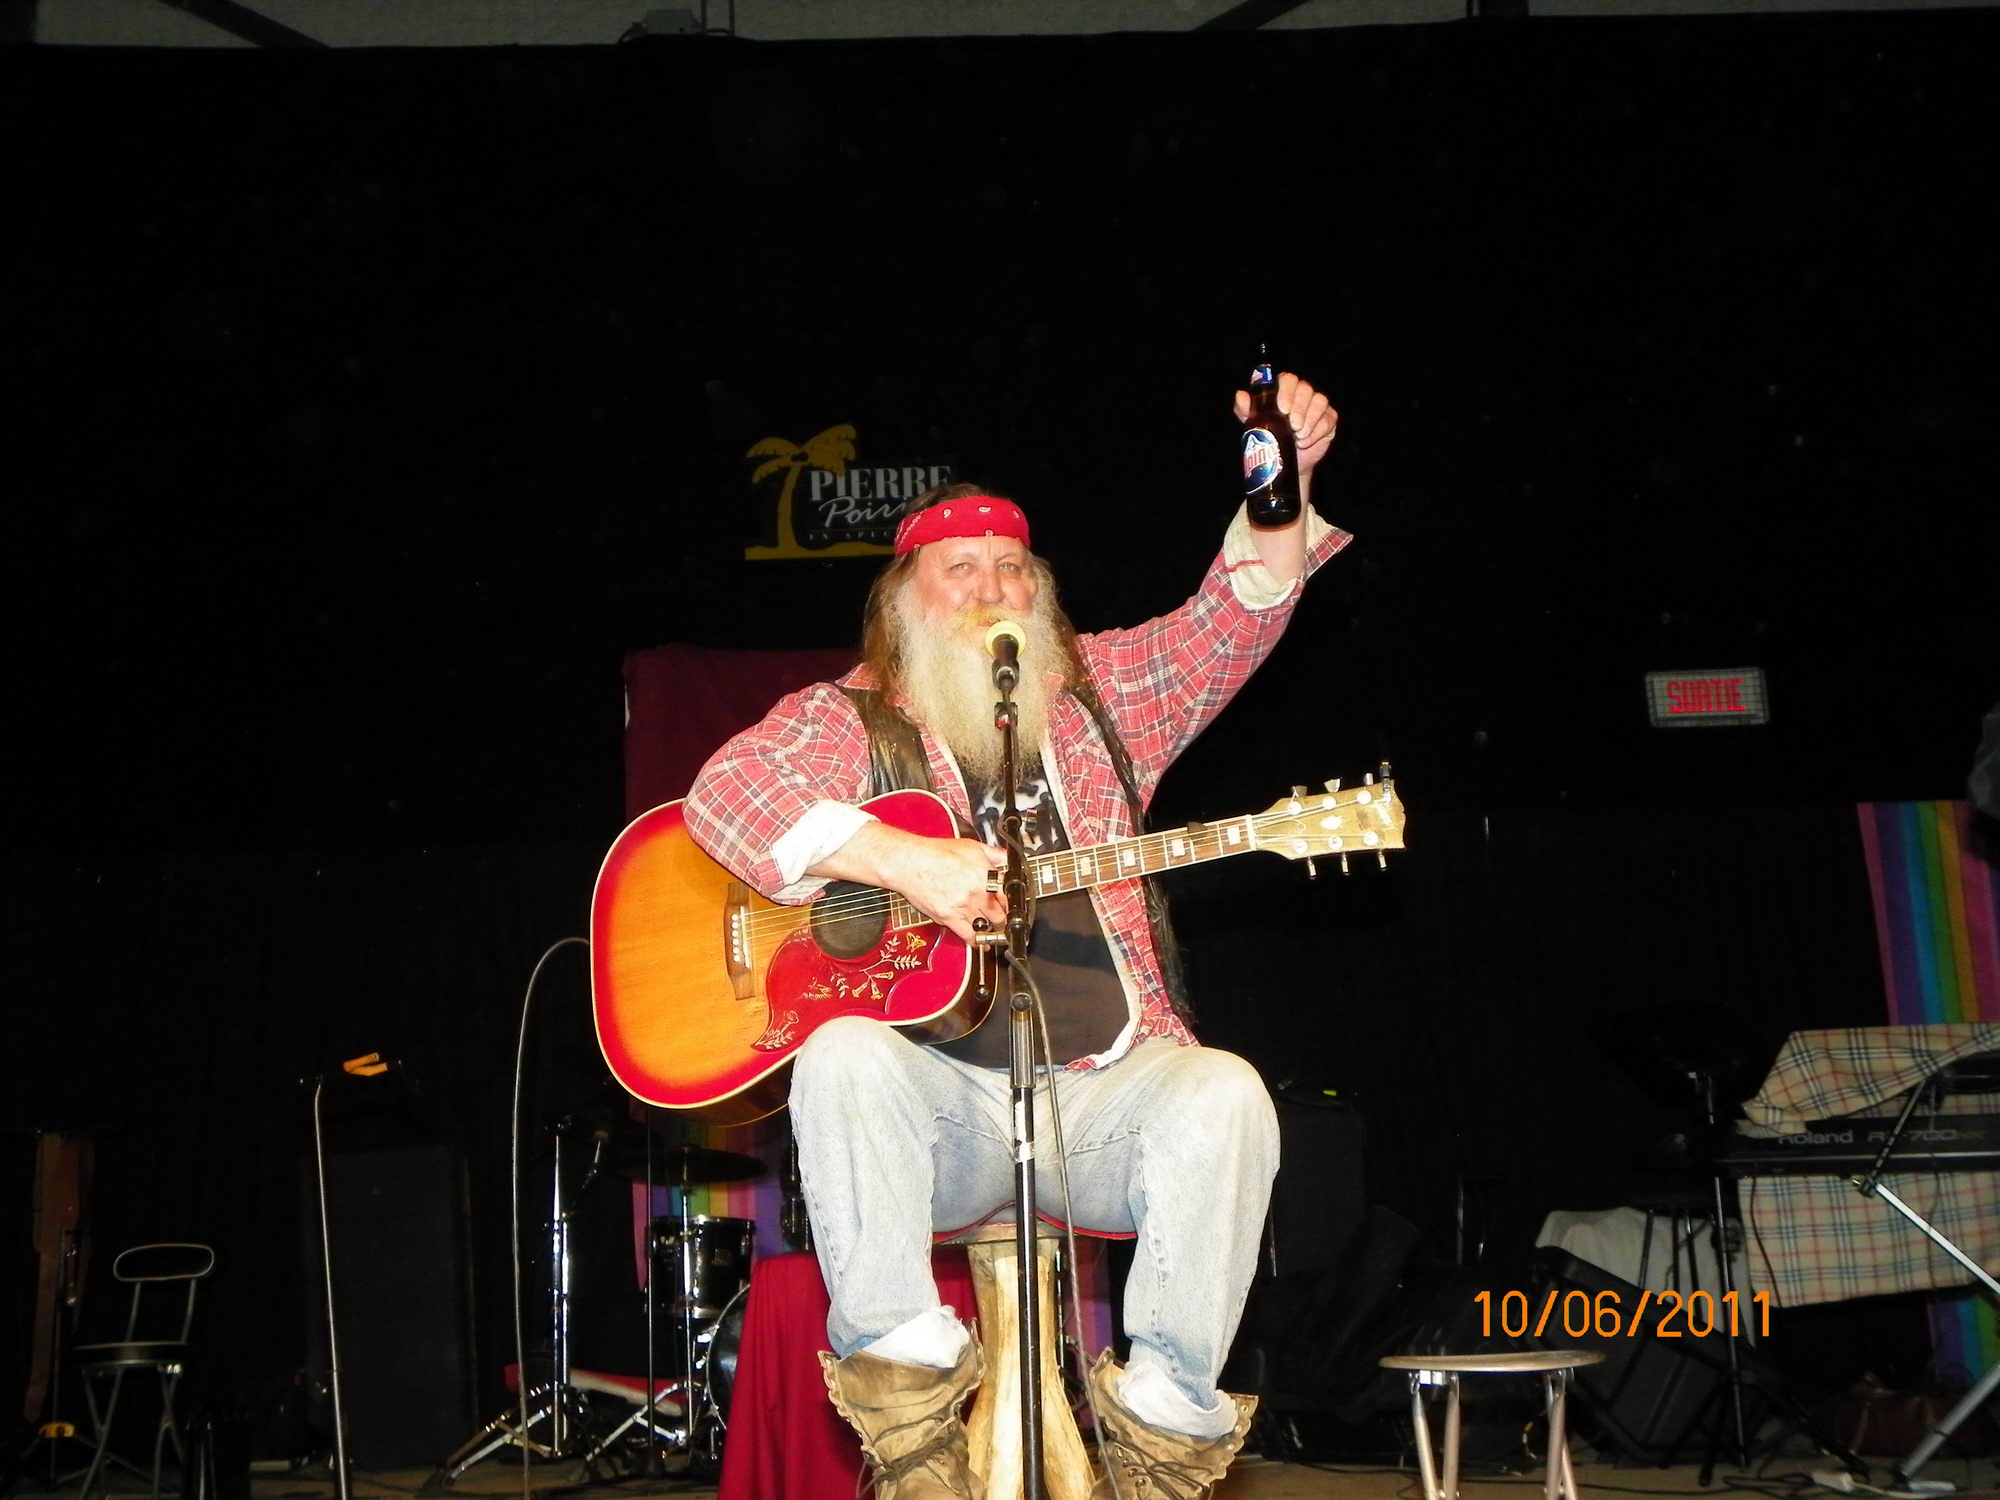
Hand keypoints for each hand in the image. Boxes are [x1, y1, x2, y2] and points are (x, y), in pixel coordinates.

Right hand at [810, 820, 1008, 944]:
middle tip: (1005, 918)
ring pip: (986, 926)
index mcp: (985, 875)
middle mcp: (977, 893)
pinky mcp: (949, 918)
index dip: (1014, 902)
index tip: (1014, 906)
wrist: (910, 863)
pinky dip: (977, 942)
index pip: (1009, 895)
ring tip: (996, 930)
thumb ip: (995, 854)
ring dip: (992, 929)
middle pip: (1000, 914)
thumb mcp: (972, 847)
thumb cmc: (937, 853)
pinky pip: (969, 936)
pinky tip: (982, 943)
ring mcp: (963, 907)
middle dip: (1004, 918)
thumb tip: (1011, 859)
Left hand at [1234, 371, 1338, 476]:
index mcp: (1284, 390)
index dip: (1287, 392)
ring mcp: (1317, 405)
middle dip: (1299, 407)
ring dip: (1310, 419)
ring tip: (1298, 435)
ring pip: (1320, 401)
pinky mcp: (1329, 419)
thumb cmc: (1269, 437)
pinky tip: (1306, 441)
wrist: (1285, 462)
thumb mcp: (1254, 424)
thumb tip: (1240, 395)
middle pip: (1305, 389)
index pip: (1288, 379)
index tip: (1282, 409)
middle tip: (1292, 426)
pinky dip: (1318, 430)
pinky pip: (1329, 418)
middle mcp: (1302, 394)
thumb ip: (1246, 410)